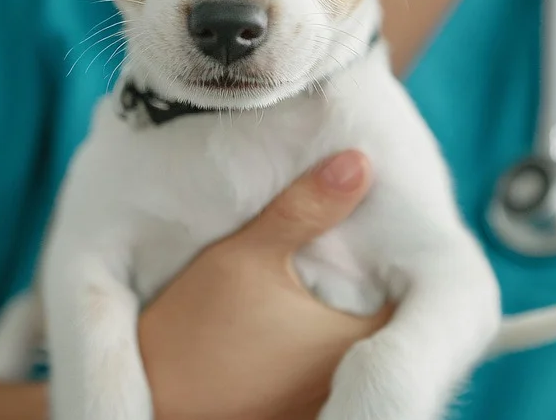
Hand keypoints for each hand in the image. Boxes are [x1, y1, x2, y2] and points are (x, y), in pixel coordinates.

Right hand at [138, 150, 390, 419]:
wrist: (146, 397)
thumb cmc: (192, 331)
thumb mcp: (244, 256)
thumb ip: (305, 208)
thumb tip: (359, 162)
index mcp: (350, 339)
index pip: (410, 301)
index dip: (407, 268)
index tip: (399, 239)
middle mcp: (344, 379)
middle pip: (391, 329)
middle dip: (386, 292)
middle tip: (381, 253)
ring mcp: (321, 402)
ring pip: (360, 355)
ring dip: (359, 323)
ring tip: (350, 285)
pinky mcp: (294, 411)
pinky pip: (330, 380)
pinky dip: (329, 353)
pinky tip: (307, 326)